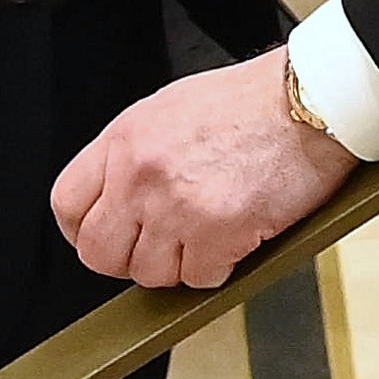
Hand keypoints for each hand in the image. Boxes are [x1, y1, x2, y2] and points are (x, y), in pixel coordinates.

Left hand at [51, 52, 347, 288]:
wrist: (311, 101)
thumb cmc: (254, 100)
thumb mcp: (172, 109)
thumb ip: (136, 153)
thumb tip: (120, 198)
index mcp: (125, 139)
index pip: (68, 206)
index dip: (85, 231)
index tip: (109, 234)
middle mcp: (140, 174)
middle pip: (100, 253)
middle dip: (129, 258)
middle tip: (160, 246)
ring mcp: (176, 207)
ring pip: (150, 274)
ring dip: (180, 264)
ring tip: (209, 234)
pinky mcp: (218, 232)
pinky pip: (200, 278)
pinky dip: (221, 265)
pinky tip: (237, 235)